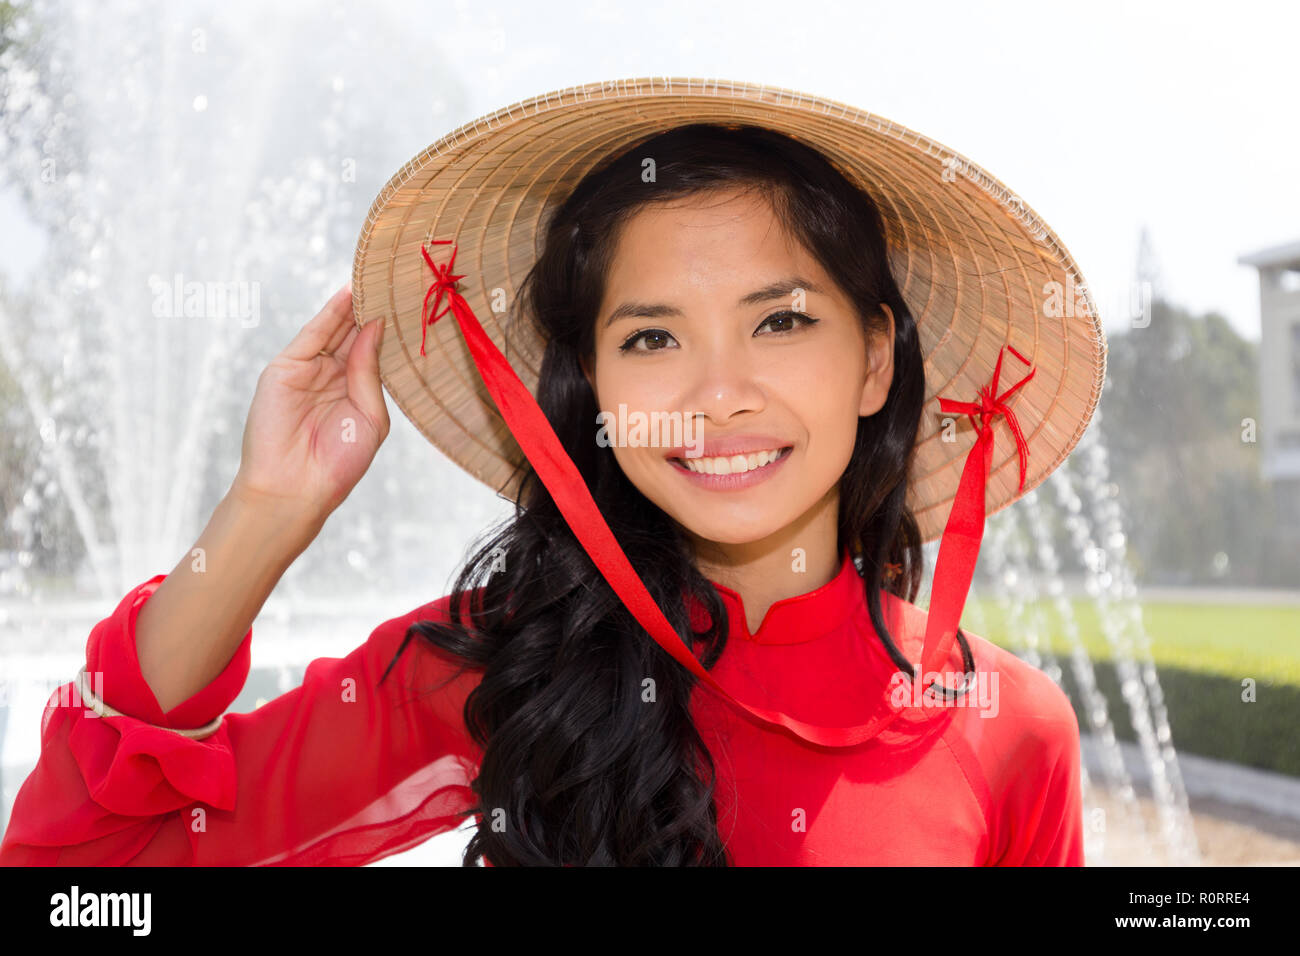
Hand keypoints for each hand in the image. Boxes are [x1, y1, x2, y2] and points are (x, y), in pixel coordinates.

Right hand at [232, 282, 388, 523]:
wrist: (296, 487)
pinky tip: (349, 294)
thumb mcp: (370, 416)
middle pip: (354, 334)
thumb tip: (375, 327)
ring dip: (353, 305)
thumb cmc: (338, 463)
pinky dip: (330, 313)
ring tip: (376, 278)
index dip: (388, 328)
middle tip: (395, 281)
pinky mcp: (286, 367)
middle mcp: (333, 377)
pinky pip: (312, 334)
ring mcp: (309, 370)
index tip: (410, 303)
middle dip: (372, 310)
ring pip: (335, 330)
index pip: (373, 351)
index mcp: (356, 391)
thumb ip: (370, 371)